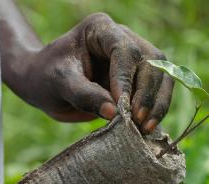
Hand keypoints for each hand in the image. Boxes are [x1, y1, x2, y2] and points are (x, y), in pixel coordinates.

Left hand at [18, 13, 173, 132]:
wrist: (46, 85)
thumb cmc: (47, 78)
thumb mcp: (59, 84)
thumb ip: (84, 95)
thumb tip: (115, 112)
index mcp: (100, 29)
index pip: (125, 50)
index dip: (127, 78)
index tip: (122, 105)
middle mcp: (124, 39)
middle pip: (151, 63)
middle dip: (147, 94)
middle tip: (137, 121)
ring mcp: (136, 59)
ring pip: (162, 77)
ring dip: (158, 104)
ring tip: (145, 128)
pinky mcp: (141, 79)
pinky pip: (160, 92)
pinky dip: (157, 111)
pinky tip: (147, 128)